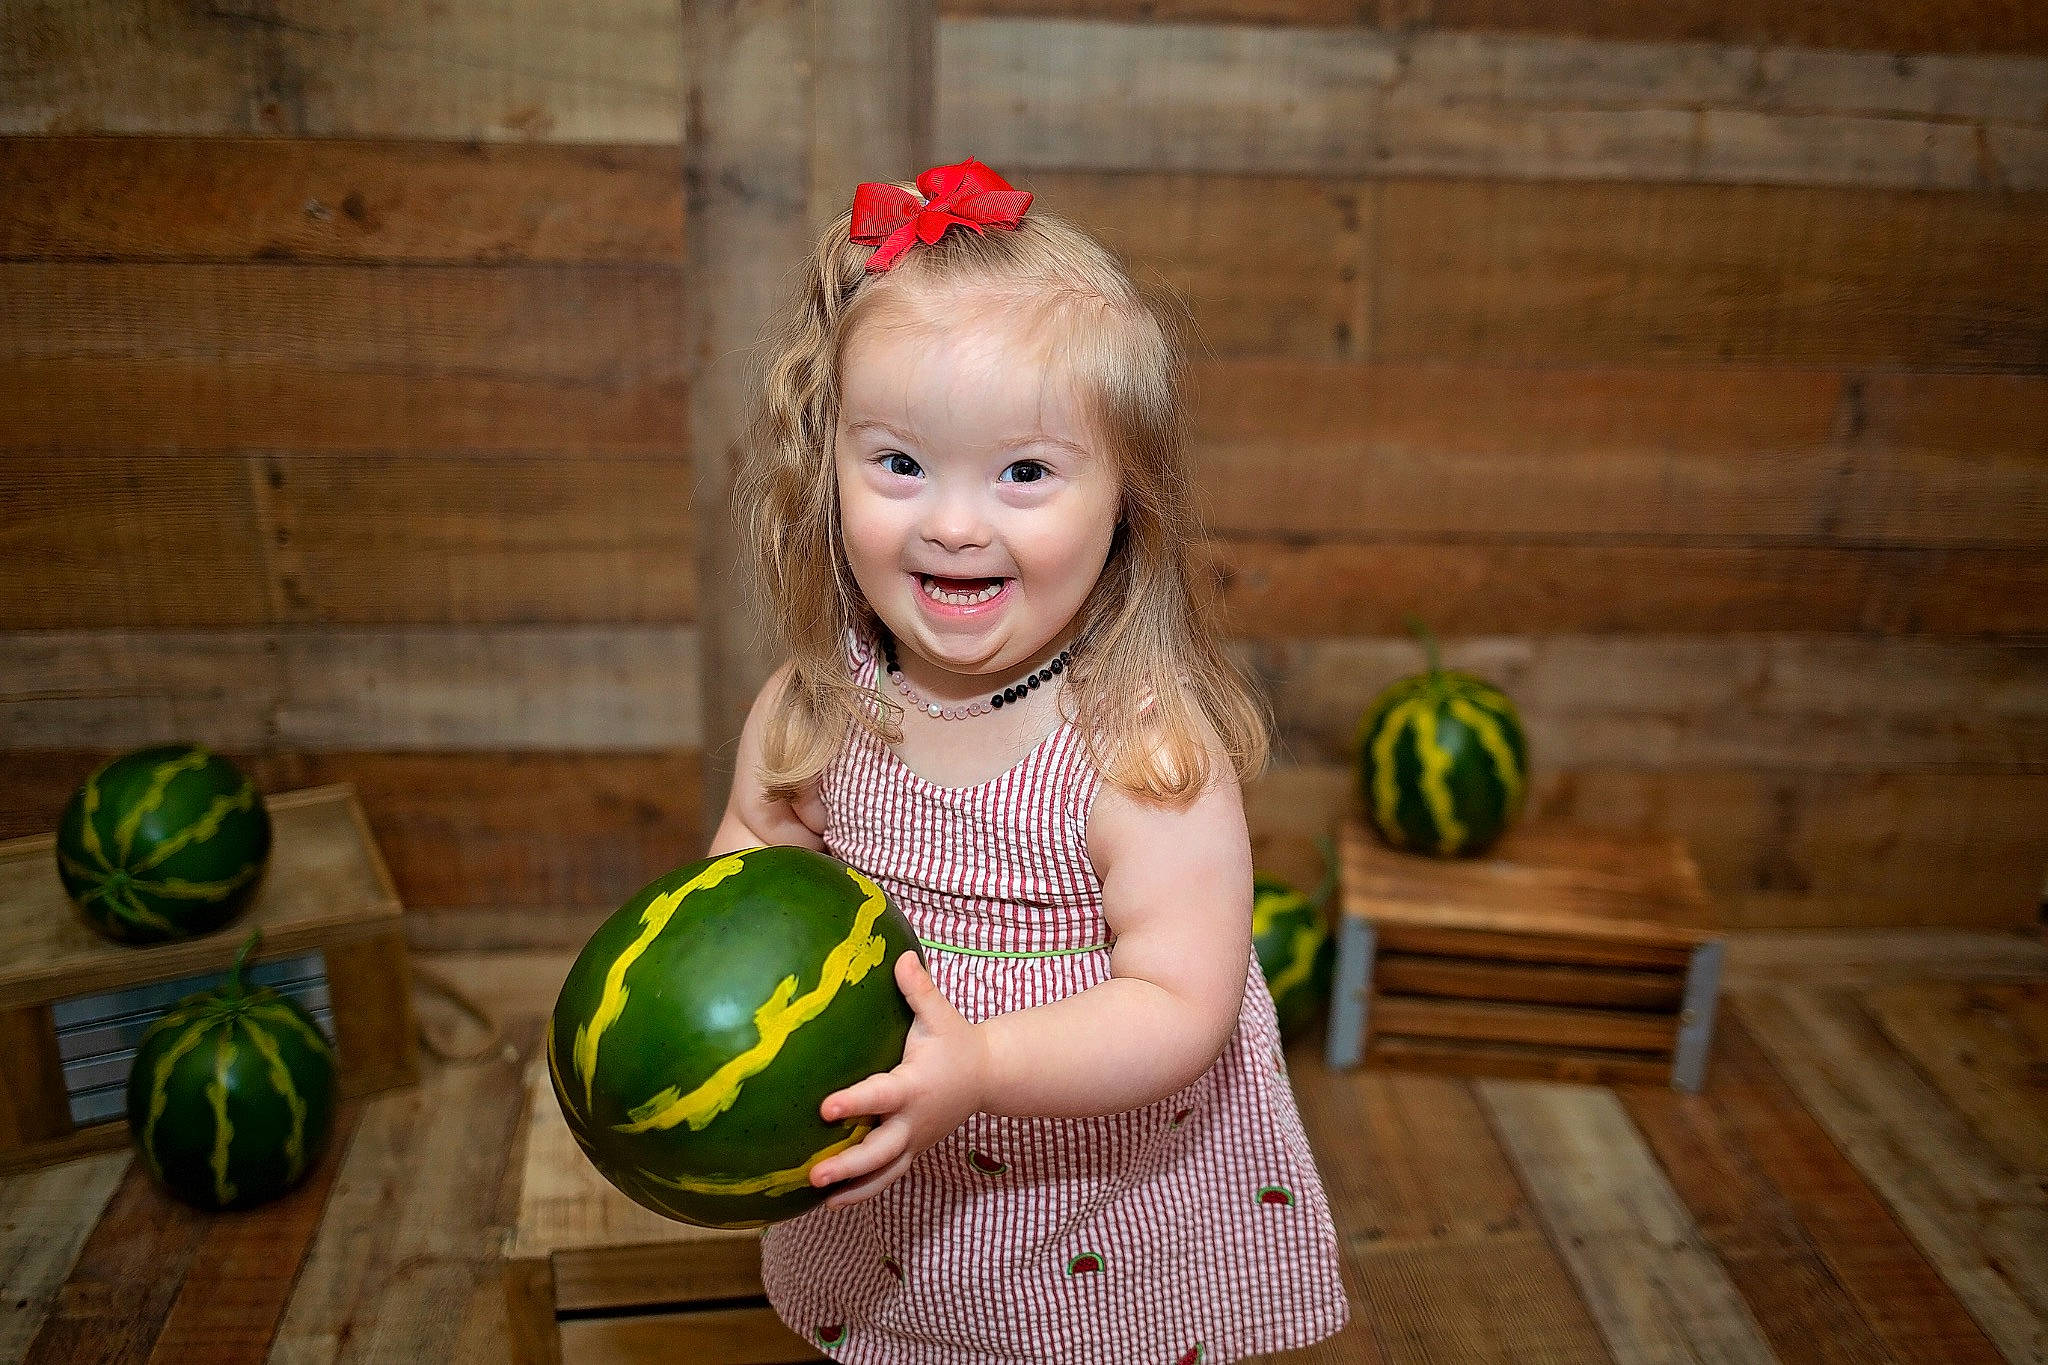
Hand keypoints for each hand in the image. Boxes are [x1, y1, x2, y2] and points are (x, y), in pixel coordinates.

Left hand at [809, 950, 986, 1208]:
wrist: (988, 1076)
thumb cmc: (957, 1041)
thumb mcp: (941, 1014)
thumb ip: (918, 989)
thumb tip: (899, 956)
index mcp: (916, 1086)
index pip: (881, 1096)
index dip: (855, 1103)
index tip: (825, 1109)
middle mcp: (914, 1120)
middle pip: (881, 1151)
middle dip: (849, 1165)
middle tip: (816, 1175)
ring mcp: (915, 1141)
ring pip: (884, 1173)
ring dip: (853, 1189)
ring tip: (820, 1201)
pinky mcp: (912, 1151)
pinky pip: (887, 1176)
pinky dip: (862, 1190)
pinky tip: (831, 1201)